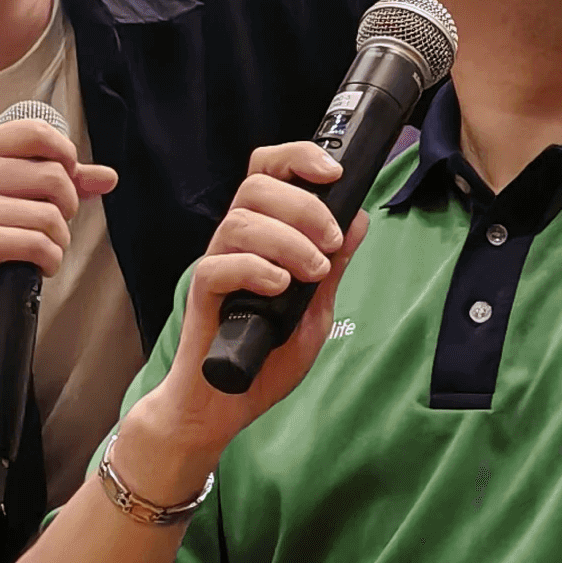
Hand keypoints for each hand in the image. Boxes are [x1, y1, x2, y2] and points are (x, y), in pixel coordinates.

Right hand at [0, 115, 115, 339]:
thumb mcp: (5, 200)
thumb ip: (55, 182)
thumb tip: (107, 176)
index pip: (37, 132)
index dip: (65, 157)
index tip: (64, 184)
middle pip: (54, 175)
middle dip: (66, 209)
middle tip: (50, 228)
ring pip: (51, 215)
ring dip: (59, 241)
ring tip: (42, 251)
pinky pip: (39, 244)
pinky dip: (49, 261)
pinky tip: (37, 266)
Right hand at [115, 143, 362, 477]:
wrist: (226, 405)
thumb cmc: (266, 356)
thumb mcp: (316, 310)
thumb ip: (333, 267)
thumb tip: (359, 220)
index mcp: (263, 235)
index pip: (269, 172)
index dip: (298, 158)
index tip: (334, 171)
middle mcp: (236, 242)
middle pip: (256, 185)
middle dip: (304, 205)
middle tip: (331, 242)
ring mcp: (216, 266)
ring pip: (241, 221)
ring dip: (288, 241)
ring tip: (312, 275)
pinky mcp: (202, 296)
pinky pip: (220, 265)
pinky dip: (257, 270)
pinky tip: (280, 288)